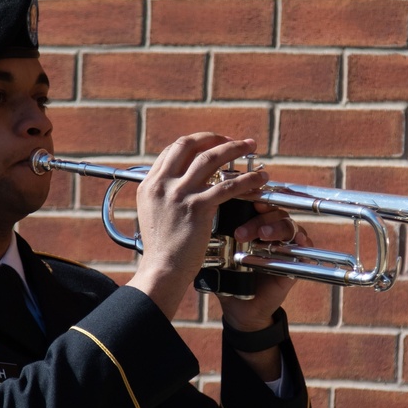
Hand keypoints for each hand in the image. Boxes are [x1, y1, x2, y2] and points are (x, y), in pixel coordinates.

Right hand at [126, 133, 270, 319]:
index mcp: (149, 184)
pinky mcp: (197, 207)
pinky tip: (258, 178)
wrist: (162, 270)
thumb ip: (163, 196)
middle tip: (232, 140)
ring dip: (234, 149)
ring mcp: (179, 194)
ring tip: (251, 147)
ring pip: (210, 159)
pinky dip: (246, 179)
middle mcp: (161, 184)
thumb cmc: (161, 250)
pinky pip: (227, 186)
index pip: (173, 150)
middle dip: (214, 137)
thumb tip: (180, 185)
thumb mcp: (153, 215)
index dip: (195, 143)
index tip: (212, 144)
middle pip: (189, 145)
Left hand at [218, 202, 312, 331]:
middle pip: (272, 211)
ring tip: (262, 235)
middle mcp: (271, 231)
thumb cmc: (229, 279)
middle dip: (257, 218)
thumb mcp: (219, 257)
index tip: (240, 201)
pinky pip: (304, 245)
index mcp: (253, 226)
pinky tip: (295, 240)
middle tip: (240, 233)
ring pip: (287, 224)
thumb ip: (214, 239)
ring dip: (276, 227)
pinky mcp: (296, 261)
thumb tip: (202, 218)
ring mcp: (285, 245)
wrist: (240, 308)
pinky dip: (302, 240)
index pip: (257, 205)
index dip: (252, 199)